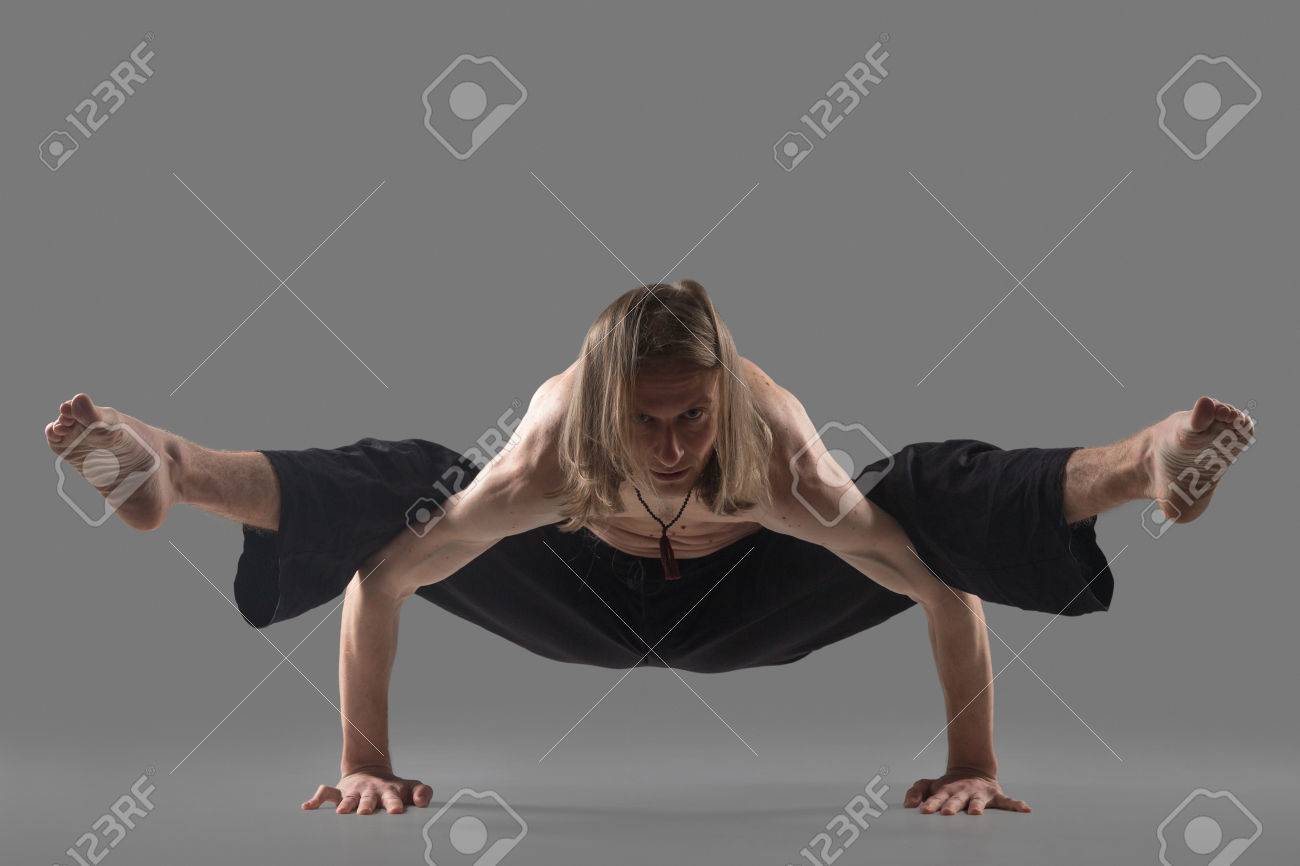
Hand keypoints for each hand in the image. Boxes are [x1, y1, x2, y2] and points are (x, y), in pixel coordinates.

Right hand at [301, 766, 433, 814]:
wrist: (370, 770)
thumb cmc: (393, 787)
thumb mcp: (410, 787)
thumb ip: (422, 793)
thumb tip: (423, 803)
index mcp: (388, 792)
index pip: (393, 798)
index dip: (394, 804)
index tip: (396, 811)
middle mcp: (370, 792)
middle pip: (369, 799)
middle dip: (367, 805)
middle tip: (365, 811)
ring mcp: (354, 792)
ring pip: (348, 798)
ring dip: (345, 804)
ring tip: (341, 812)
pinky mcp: (340, 792)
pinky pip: (325, 794)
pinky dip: (316, 800)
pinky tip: (308, 807)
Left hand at [903, 769, 1030, 815]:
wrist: (972, 769)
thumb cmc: (947, 784)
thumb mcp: (930, 784)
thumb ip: (916, 791)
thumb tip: (908, 805)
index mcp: (946, 791)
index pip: (936, 798)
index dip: (930, 804)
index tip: (924, 810)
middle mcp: (962, 792)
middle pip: (956, 800)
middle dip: (951, 806)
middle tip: (947, 812)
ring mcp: (979, 794)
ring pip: (978, 801)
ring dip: (977, 806)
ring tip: (976, 812)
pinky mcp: (995, 796)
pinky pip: (1008, 802)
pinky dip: (1017, 805)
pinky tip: (1026, 809)